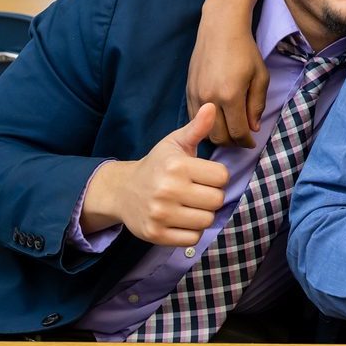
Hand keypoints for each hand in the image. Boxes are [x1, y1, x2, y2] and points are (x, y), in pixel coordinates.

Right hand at [81, 103, 229, 246]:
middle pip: (216, 200)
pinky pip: (192, 238)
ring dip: (202, 214)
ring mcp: (160, 214)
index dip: (216, 176)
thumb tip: (211, 106)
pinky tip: (181, 219)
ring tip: (190, 205)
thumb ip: (196, 128)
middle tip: (198, 191)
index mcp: (176, 165)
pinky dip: (191, 231)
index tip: (204, 175)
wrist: (123, 191)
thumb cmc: (157, 164)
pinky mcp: (156, 234)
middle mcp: (167, 190)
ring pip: (206, 221)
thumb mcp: (175, 143)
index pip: (221, 177)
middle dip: (211, 196)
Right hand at [188, 0, 268, 146]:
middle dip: (233, 143)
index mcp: (230, 95)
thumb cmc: (245, 50)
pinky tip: (217, 120)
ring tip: (231, 131)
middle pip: (219, 136)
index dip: (247, 142)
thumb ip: (257, 105)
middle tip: (242, 139)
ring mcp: (196, 95)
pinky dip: (206, 125)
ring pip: (204, 130)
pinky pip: (194, 118)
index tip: (252, 143)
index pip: (238, 132)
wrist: (220, 29)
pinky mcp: (188, 91)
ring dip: (219, 136)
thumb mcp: (260, 76)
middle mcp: (210, 99)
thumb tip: (252, 128)